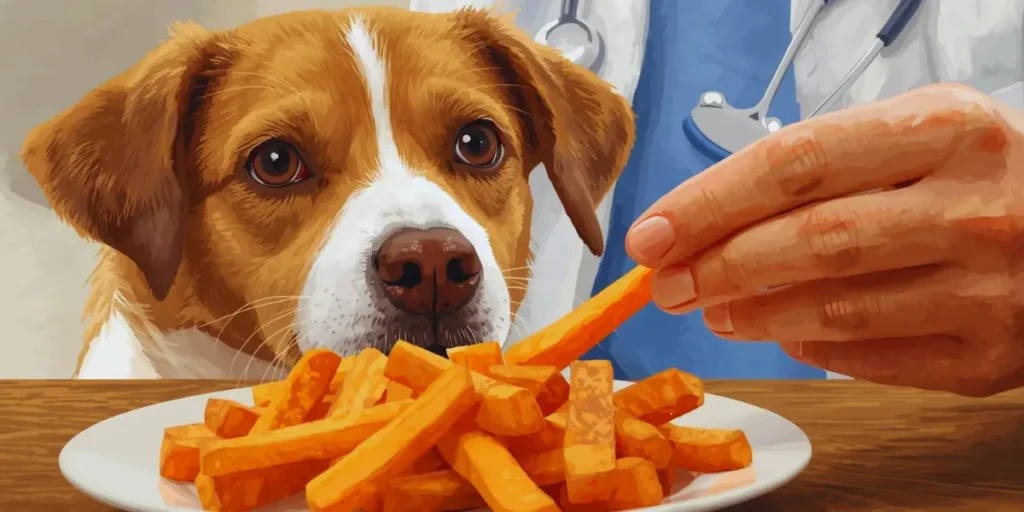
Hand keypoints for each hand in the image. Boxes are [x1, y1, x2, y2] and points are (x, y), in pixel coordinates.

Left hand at [625, 84, 1023, 396]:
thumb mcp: (919, 134)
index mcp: (946, 131)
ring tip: (713, 307)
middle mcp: (972, 208)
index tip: (654, 232)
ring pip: (835, 310)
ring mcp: (987, 287)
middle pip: (810, 240)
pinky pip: (871, 359)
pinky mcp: (988, 355)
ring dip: (751, 314)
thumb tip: (713, 219)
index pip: (795, 164)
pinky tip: (782, 333)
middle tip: (668, 282)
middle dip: (716, 266)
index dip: (708, 203)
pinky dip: (810, 348)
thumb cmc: (984, 174)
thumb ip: (826, 164)